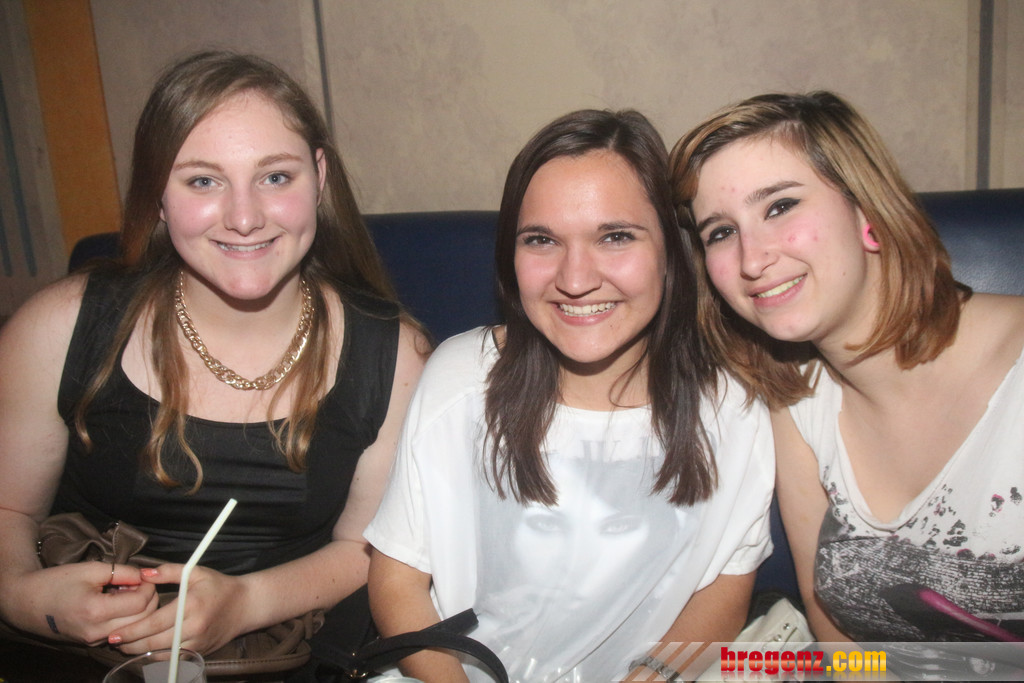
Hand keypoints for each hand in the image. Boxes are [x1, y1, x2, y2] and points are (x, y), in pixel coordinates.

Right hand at [0, 562, 156, 644]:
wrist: (26, 603)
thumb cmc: (57, 582)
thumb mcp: (91, 569)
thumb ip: (123, 572)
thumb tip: (145, 576)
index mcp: (97, 611)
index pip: (141, 603)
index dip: (149, 587)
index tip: (145, 576)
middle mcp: (97, 632)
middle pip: (142, 619)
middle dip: (148, 599)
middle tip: (140, 583)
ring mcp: (94, 641)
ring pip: (134, 628)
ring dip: (139, 610)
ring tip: (127, 591)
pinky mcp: (92, 644)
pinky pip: (120, 631)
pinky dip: (126, 618)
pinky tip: (116, 603)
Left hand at [109, 563, 252, 654]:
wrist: (246, 606)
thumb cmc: (219, 586)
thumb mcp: (196, 572)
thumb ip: (168, 571)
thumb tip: (142, 574)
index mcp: (191, 605)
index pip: (155, 623)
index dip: (132, 630)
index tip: (115, 633)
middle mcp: (194, 627)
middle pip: (154, 643)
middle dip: (131, 645)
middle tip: (113, 641)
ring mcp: (198, 642)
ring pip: (162, 655)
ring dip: (141, 654)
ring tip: (125, 648)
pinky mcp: (201, 652)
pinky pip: (173, 659)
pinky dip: (157, 658)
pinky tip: (145, 652)